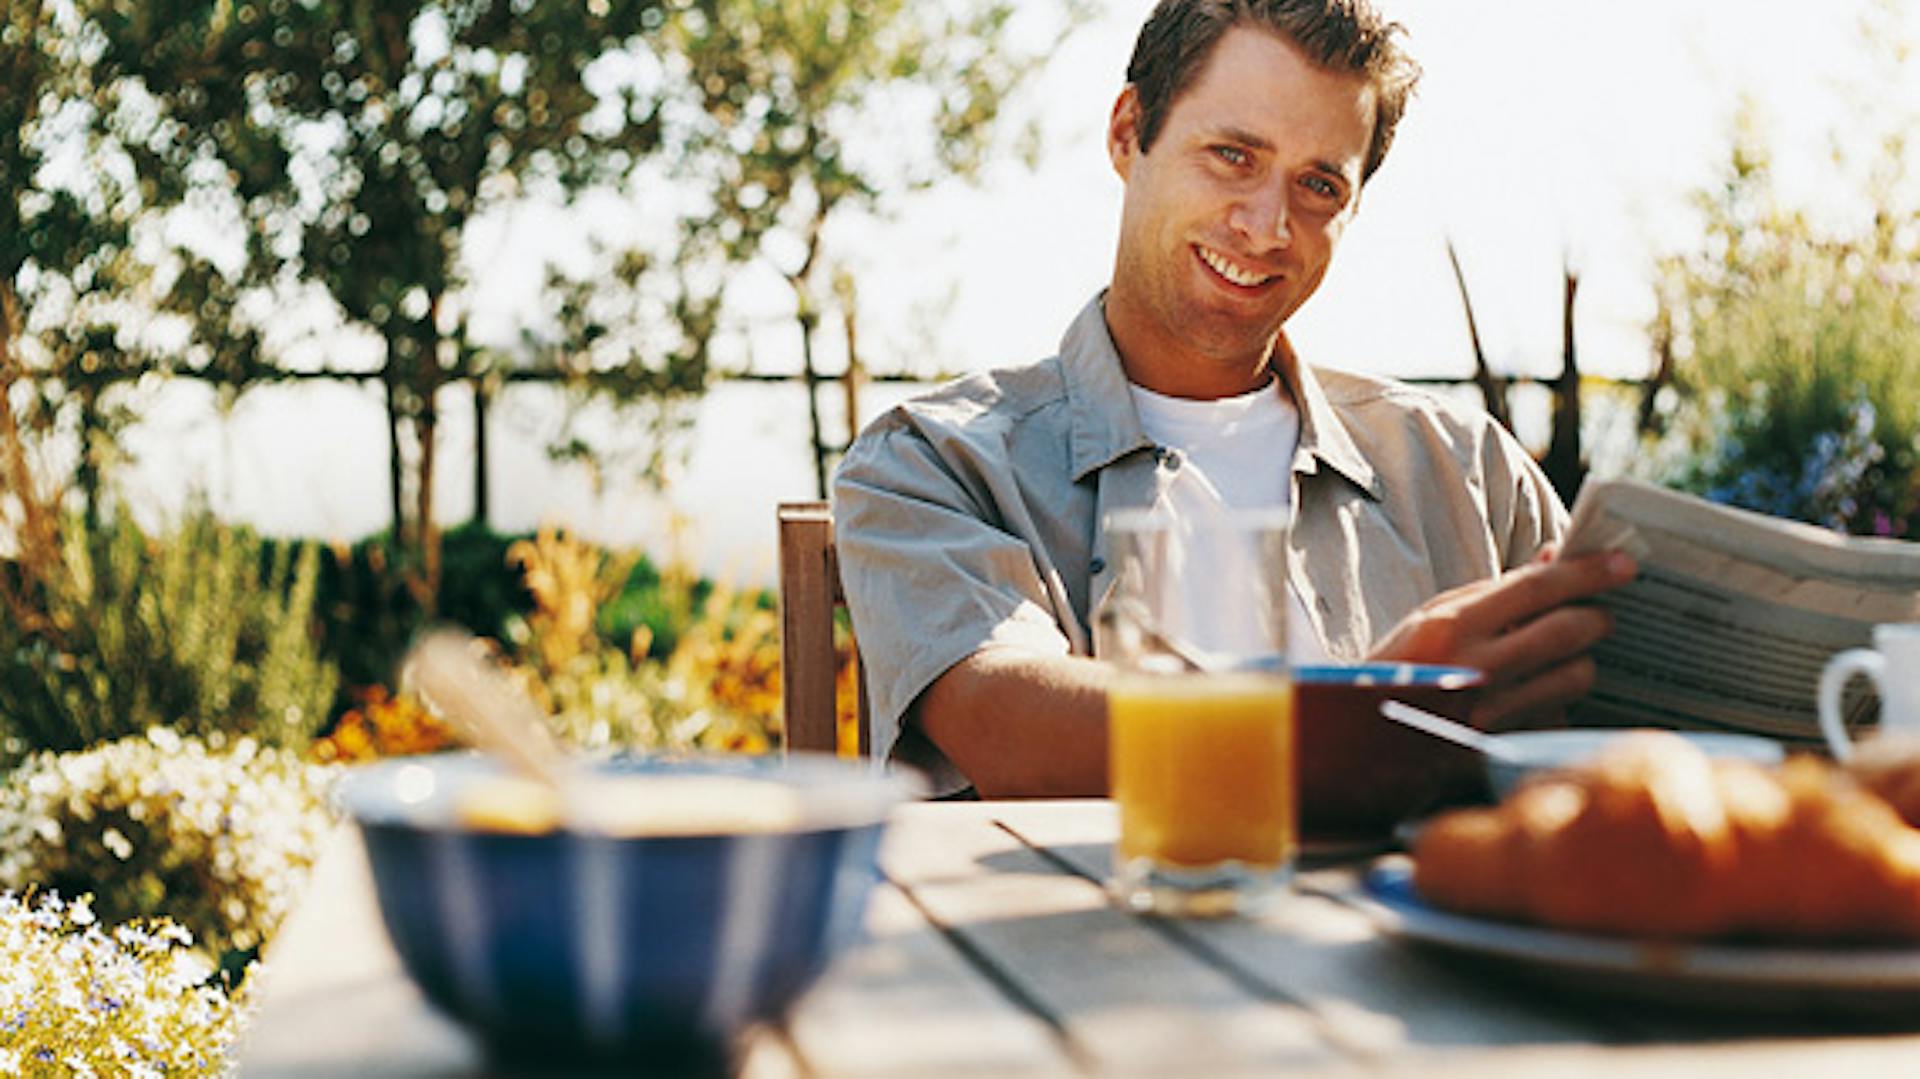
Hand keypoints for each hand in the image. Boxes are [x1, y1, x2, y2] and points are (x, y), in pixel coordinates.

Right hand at [1366, 549, 1636, 730]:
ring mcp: (1489, 714)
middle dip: (1596, 617)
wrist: (1361, 740)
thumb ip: (1495, 591)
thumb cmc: (1399, 669)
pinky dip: (1559, 701)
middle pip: (1567, 632)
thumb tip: (1555, 557)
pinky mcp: (1503, 747)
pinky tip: (1538, 696)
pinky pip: (1558, 715)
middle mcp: (1473, 669)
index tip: (1621, 565)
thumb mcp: (1433, 617)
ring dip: (1581, 662)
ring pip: (1574, 677)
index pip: (1535, 588)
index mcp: (1450, 627)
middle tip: (1598, 613)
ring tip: (1564, 657)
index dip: (1585, 573)